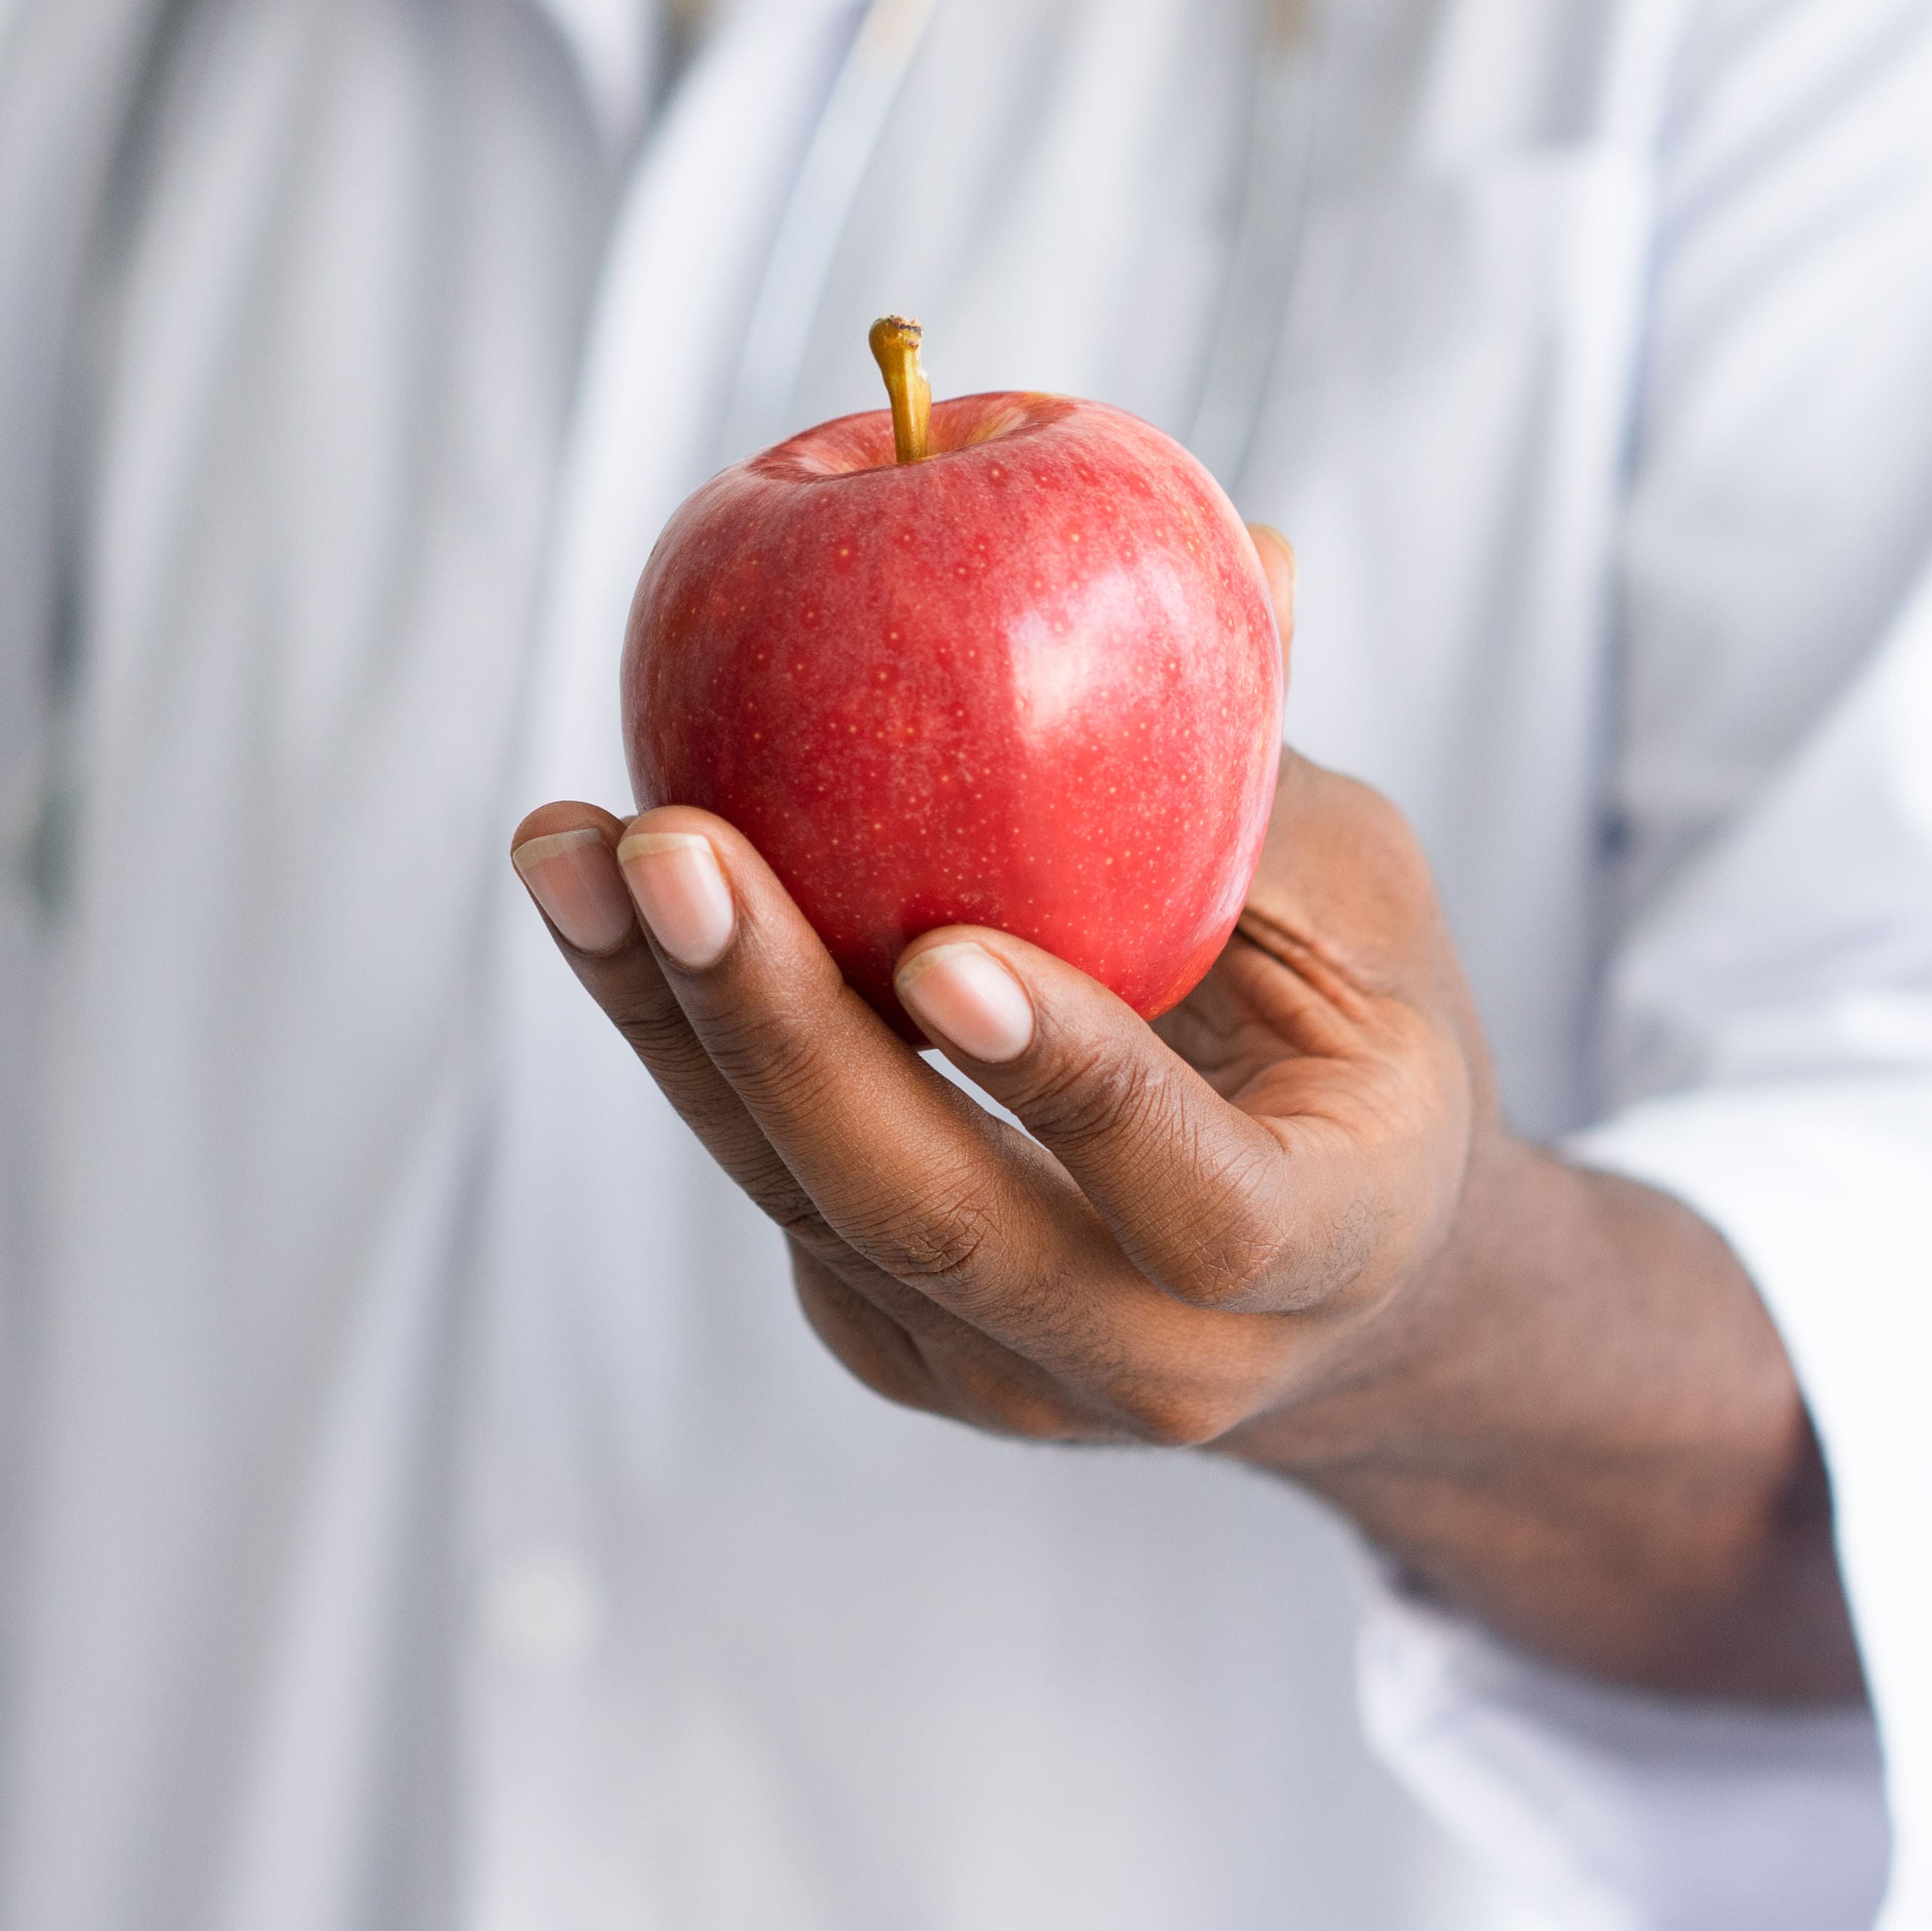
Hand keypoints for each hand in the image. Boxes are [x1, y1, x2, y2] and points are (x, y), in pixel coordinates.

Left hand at [508, 551, 1862, 1699]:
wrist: (1325, 1271)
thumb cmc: (1359, 1034)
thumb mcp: (1362, 900)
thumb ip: (1272, 766)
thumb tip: (1247, 550)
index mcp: (1322, 1250)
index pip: (1193, 1196)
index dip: (1069, 1077)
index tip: (938, 948)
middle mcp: (1156, 1361)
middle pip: (933, 1219)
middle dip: (779, 1028)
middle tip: (668, 844)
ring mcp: (1008, 1380)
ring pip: (808, 1206)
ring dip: (672, 1018)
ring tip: (568, 849)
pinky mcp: (892, 1348)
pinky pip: (770, 1190)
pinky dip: (682, 1039)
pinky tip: (603, 899)